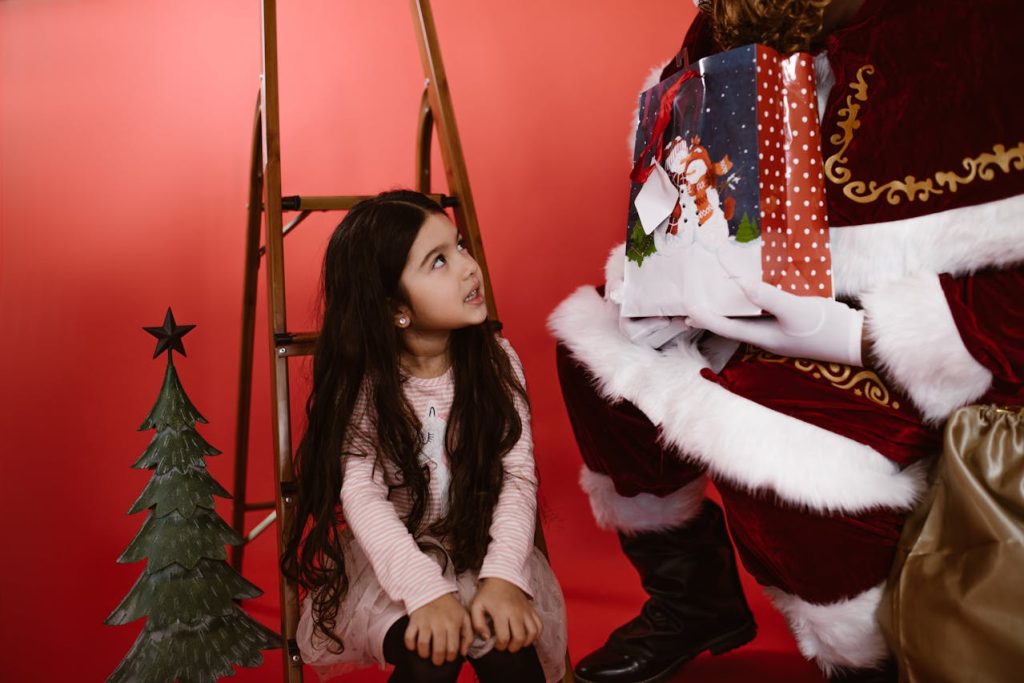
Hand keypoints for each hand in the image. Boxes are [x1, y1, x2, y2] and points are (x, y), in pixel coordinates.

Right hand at [405, 593, 473, 665]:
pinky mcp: (414, 620)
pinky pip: (409, 637)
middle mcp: (439, 623)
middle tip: (437, 660)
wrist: (432, 590)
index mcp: (453, 623)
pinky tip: (415, 646)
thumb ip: (468, 636)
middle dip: (438, 660)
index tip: (448, 658)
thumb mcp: (464, 617)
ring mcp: (425, 621)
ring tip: (426, 654)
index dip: (450, 658)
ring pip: (423, 644)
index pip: (452, 648)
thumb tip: (463, 653)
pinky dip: (410, 645)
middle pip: (438, 649)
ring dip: (424, 654)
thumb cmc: (449, 607)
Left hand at [469, 577, 542, 652]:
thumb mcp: (476, 606)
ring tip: (518, 642)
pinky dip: (536, 634)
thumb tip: (486, 638)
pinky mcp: (531, 609)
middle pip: (520, 637)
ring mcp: (526, 610)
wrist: (501, 577)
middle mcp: (516, 612)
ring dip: (526, 642)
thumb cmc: (487, 593)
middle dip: (513, 647)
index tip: (497, 645)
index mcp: (501, 612)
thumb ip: (477, 624)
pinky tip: (527, 635)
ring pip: (533, 632)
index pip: (504, 637)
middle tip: (507, 646)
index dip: (500, 646)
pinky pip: (540, 625)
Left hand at [684, 278, 864, 365]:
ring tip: (712, 301)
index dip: (705, 317)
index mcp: (763, 337)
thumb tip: (739, 284)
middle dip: (711, 317)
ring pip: (746, 320)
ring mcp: (778, 332)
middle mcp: (766, 337)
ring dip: (728, 310)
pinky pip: (762, 315)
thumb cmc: (825, 327)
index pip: (726, 326)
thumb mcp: (796, 309)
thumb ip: (768, 297)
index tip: (688, 307)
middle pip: (731, 325)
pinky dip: (750, 304)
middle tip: (690, 309)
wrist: (856, 339)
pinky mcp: (790, 325)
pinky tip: (749, 295)